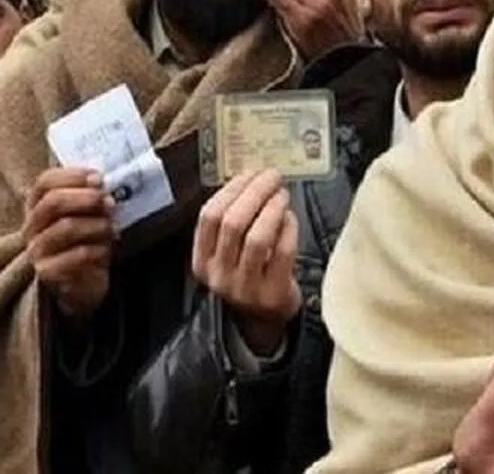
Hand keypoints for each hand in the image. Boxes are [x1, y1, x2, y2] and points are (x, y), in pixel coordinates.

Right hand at [26, 167, 115, 323]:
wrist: (83, 283)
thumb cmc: (85, 241)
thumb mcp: (86, 214)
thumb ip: (90, 196)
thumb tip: (103, 183)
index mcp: (37, 205)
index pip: (45, 182)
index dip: (73, 176)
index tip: (99, 178)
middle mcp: (31, 226)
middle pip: (52, 202)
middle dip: (86, 198)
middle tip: (109, 202)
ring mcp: (37, 250)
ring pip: (65, 228)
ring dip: (95, 224)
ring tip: (111, 227)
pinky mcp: (47, 272)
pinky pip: (76, 255)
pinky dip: (97, 249)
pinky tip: (106, 249)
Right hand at [192, 169, 300, 355]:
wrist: (263, 320)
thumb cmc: (248, 273)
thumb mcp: (228, 252)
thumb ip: (233, 220)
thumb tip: (253, 177)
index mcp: (202, 260)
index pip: (209, 217)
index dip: (231, 190)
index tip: (250, 172)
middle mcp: (219, 275)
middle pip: (232, 223)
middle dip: (255, 192)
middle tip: (272, 177)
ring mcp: (245, 288)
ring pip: (256, 238)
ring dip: (272, 208)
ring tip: (282, 194)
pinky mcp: (272, 294)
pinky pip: (281, 253)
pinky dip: (288, 229)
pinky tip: (291, 218)